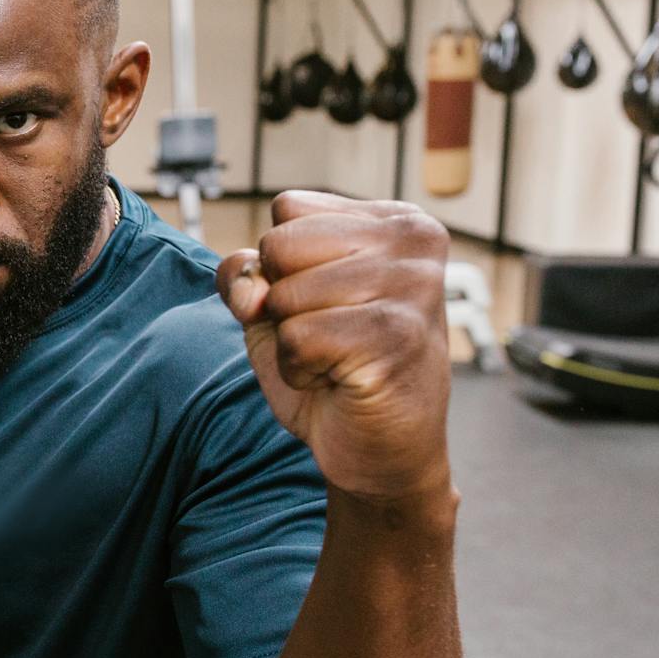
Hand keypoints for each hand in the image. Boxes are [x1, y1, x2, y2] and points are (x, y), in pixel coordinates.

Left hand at [216, 191, 452, 504]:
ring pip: (285, 295)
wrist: (378, 449)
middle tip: (329, 336)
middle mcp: (413, 241)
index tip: (322, 302)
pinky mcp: (396, 334)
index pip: (287, 208)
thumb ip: (244, 274)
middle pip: (280, 245)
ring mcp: (412, 286)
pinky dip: (300, 370)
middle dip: (282, 301)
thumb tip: (251, 291)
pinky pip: (297, 339)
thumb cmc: (330, 368)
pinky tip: (339, 380)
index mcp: (394, 220)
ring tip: (338, 359)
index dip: (279, 264)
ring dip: (292, 341)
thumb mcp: (274, 307)